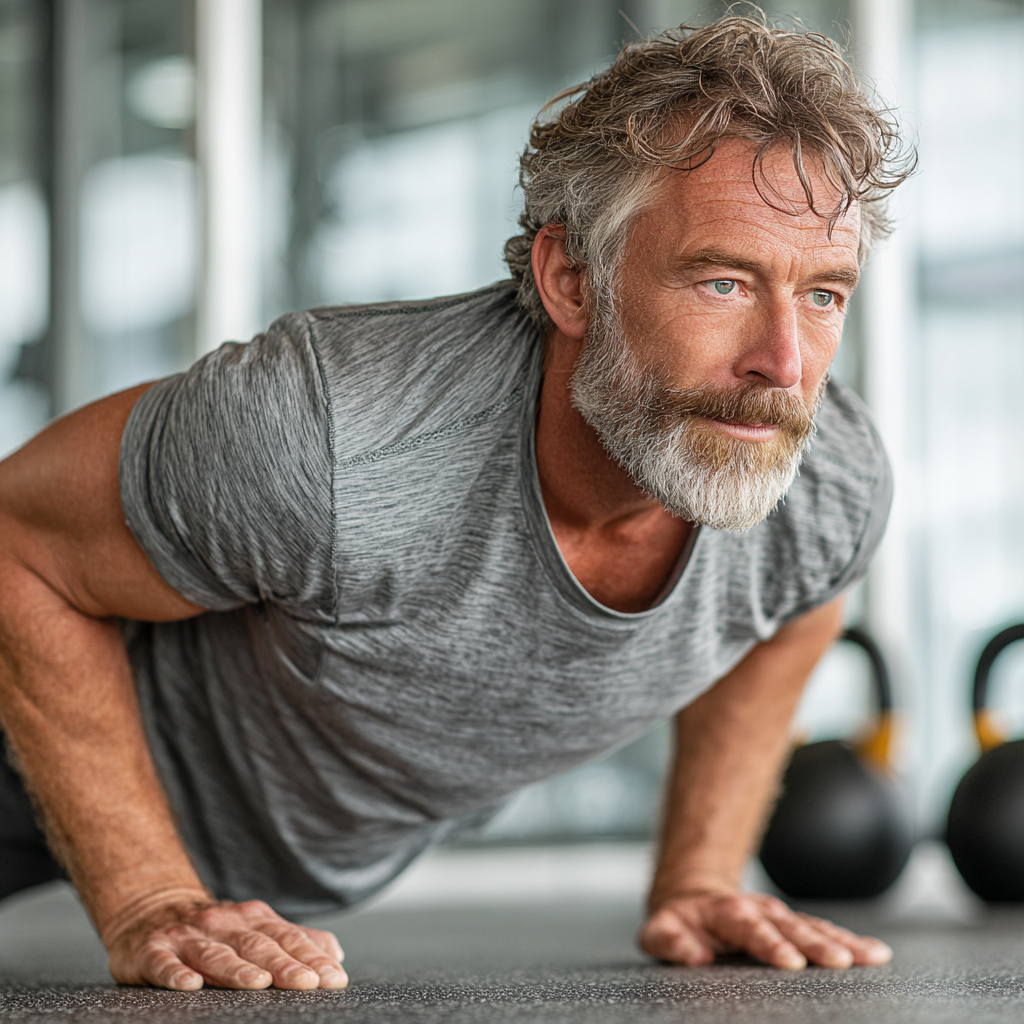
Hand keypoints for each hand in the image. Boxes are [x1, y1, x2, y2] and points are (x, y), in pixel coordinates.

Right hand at [105, 895, 347, 989]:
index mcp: (254, 920)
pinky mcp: (152, 951)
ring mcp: (188, 936)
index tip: (334, 978)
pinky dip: (175, 973)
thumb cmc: (216, 931)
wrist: (151, 909)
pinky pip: (164, 962)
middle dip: (285, 965)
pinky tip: (190, 985)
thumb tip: (336, 955)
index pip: (289, 939)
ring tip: (259, 983)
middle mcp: (225, 925)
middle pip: (258, 946)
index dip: (312, 958)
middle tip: (308, 983)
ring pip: (216, 954)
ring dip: (237, 969)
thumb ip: (295, 941)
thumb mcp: (256, 929)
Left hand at [640, 891, 891, 970]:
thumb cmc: (678, 921)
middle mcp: (760, 910)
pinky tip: (876, 955)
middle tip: (840, 961)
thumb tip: (693, 955)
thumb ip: (672, 941)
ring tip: (871, 956)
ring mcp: (780, 917)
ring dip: (842, 942)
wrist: (693, 896)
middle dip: (815, 943)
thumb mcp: (660, 930)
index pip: (750, 928)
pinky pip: (826, 932)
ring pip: (815, 927)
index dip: (770, 944)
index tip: (791, 961)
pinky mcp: (795, 927)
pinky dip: (851, 942)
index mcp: (727, 912)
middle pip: (791, 926)